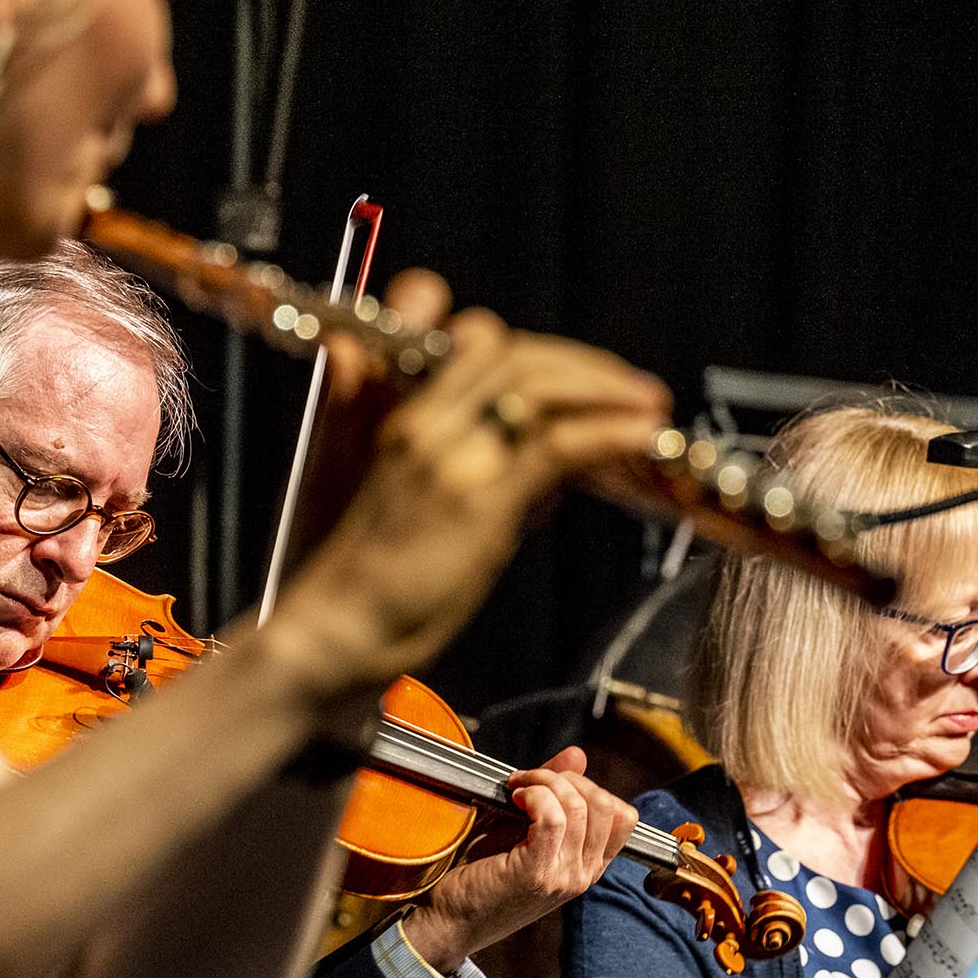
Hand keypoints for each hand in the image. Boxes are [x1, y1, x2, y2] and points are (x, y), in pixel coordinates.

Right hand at [270, 277, 669, 703]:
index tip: (580, 372)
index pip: (476, 346)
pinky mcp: (475, 498)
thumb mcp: (413, 505)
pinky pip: (555, 442)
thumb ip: (475, 471)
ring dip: (606, 386)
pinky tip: (640, 433)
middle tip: (630, 386)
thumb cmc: (366, 582)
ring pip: (537, 382)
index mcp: (400, 416)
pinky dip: (609, 431)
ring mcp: (447, 455)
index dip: (538, 351)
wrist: (330, 631)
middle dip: (584, 364)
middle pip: (514, 353)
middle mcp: (421, 422)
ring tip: (647, 403)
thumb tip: (550, 467)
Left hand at [399, 747, 638, 974]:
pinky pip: (552, 818)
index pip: (623, 818)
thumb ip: (555, 794)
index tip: (554, 784)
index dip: (591, 788)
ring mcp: (563, 877)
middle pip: (606, 806)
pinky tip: (514, 799)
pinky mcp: (537, 873)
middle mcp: (583, 875)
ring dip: (543, 782)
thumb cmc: (483, 875)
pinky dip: (533, 796)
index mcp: (587, 867)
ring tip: (518, 789)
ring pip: (578, 807)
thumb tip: (577, 755)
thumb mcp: (526, 829)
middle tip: (532, 781)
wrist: (450, 922)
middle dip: (567, 779)